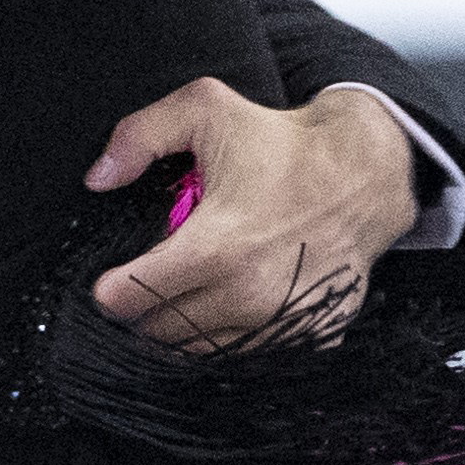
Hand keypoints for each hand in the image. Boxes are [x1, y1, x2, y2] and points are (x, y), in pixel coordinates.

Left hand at [81, 75, 419, 342]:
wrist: (367, 172)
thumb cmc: (283, 142)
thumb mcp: (206, 110)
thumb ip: (139, 135)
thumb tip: (98, 178)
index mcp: (215, 248)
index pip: (130, 300)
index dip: (110, 291)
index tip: (110, 281)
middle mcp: (247, 295)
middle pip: (158, 334)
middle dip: (142, 312)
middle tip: (146, 284)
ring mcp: (280, 322)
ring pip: (199, 352)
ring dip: (182, 329)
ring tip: (184, 293)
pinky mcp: (309, 337)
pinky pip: (248, 355)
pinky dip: (229, 338)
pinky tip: (228, 304)